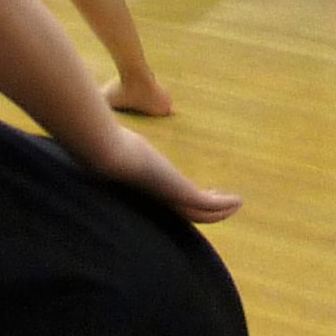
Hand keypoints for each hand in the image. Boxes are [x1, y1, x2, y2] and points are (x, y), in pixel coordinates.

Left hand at [83, 123, 239, 222]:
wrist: (107, 154)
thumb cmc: (105, 145)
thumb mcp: (115, 140)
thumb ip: (111, 135)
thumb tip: (97, 121)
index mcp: (146, 189)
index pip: (169, 200)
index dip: (183, 200)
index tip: (194, 193)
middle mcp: (159, 198)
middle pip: (188, 214)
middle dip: (205, 210)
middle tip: (218, 203)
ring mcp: (171, 198)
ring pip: (203, 213)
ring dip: (221, 210)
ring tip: (235, 205)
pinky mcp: (182, 193)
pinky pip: (209, 205)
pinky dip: (225, 205)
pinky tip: (238, 200)